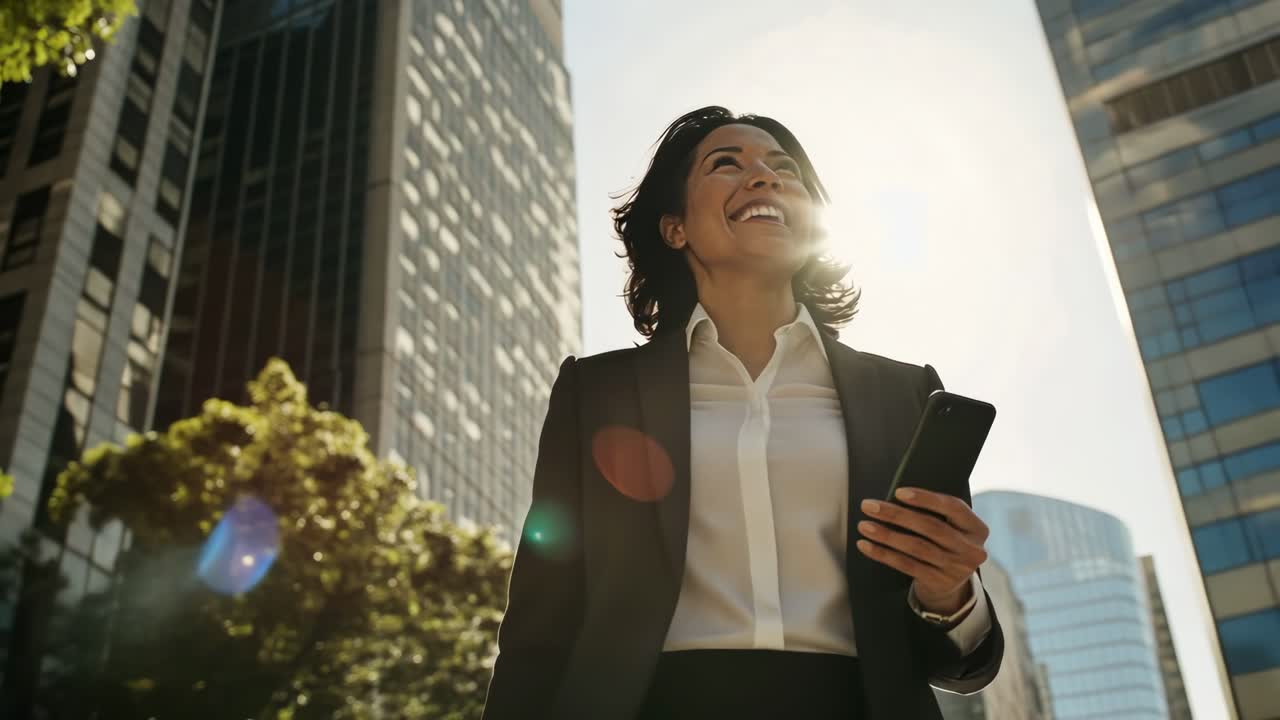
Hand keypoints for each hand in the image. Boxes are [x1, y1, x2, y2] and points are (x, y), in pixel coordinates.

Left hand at [856, 487, 989, 614]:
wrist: (951, 583)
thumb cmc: (944, 542)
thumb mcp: (950, 527)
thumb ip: (934, 513)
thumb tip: (894, 497)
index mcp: (977, 528)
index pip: (953, 507)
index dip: (925, 498)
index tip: (898, 492)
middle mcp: (972, 549)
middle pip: (931, 527)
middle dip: (896, 515)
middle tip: (869, 506)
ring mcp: (956, 569)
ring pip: (916, 547)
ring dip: (886, 535)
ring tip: (864, 525)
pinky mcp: (939, 582)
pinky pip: (906, 565)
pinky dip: (884, 554)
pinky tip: (866, 545)